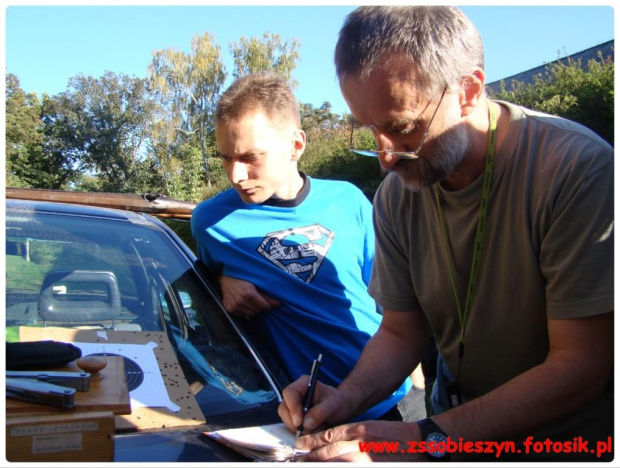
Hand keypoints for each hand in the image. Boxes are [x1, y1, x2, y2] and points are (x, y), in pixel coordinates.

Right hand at [219, 275, 280, 317]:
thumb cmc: (242, 278)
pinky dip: (245, 310)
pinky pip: (243, 315)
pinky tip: (244, 303)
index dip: (267, 304)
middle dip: (260, 306)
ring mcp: (234, 306)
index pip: (264, 306)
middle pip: (258, 311)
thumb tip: (279, 303)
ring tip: (250, 301)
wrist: (225, 279)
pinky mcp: (230, 309)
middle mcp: (241, 301)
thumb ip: (267, 294)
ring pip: (251, 314)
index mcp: (248, 293)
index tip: (267, 302)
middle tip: (257, 299)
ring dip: (253, 309)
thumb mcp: (256, 283)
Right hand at [278, 376, 352, 434]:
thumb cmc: (339, 402)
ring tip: (315, 429)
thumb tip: (305, 424)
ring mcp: (294, 406)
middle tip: (307, 430)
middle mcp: (296, 394)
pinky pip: (290, 426)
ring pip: (286, 418)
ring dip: (298, 428)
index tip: (299, 422)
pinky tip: (312, 431)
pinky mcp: (295, 417)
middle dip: (293, 422)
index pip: (290, 393)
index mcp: (304, 384)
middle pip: (284, 408)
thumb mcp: (333, 405)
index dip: (292, 408)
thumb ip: (320, 413)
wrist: (342, 408)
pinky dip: (300, 432)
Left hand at [294, 420, 424, 461]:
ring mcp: (366, 458)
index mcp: (359, 430)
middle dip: (312, 456)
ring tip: (309, 463)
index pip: (330, 435)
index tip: (300, 444)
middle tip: (299, 458)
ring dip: (322, 463)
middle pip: (330, 451)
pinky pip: (348, 466)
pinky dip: (337, 466)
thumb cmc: (394, 436)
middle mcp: (361, 444)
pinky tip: (329, 466)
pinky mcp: (372, 466)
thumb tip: (329, 441)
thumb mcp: (369, 428)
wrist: (418, 444)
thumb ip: (351, 434)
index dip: (313, 441)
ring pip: (336, 462)